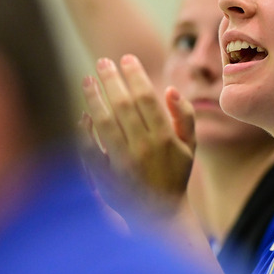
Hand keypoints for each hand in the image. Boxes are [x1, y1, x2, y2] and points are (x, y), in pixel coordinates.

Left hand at [82, 55, 195, 207]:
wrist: (160, 215)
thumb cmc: (175, 174)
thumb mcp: (190, 146)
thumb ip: (185, 116)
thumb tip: (169, 90)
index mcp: (165, 139)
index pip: (145, 98)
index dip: (134, 75)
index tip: (126, 58)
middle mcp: (143, 149)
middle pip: (123, 105)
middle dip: (111, 79)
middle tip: (102, 61)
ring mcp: (122, 163)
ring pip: (104, 122)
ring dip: (94, 98)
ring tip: (88, 79)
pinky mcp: (106, 177)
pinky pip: (89, 149)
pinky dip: (84, 130)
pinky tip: (83, 114)